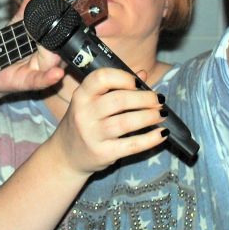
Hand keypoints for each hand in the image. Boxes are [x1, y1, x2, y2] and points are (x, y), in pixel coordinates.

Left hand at [0, 0, 66, 103]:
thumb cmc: (7, 46)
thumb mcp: (18, 22)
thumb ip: (30, 4)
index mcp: (52, 41)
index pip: (65, 29)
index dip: (69, 20)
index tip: (72, 10)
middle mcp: (52, 56)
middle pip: (62, 46)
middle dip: (57, 36)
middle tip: (47, 28)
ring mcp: (41, 70)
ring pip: (53, 61)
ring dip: (51, 55)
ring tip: (44, 46)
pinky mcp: (29, 81)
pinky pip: (41, 80)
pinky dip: (49, 78)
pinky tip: (57, 74)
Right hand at [48, 67, 166, 175]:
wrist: (66, 155)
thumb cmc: (85, 122)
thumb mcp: (92, 102)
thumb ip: (116, 87)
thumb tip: (143, 74)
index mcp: (81, 95)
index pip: (101, 78)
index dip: (123, 77)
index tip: (138, 83)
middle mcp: (83, 113)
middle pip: (119, 100)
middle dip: (145, 99)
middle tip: (159, 100)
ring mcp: (92, 134)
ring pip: (126, 122)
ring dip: (149, 117)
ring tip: (162, 114)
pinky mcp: (103, 153)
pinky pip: (131, 145)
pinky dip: (150, 139)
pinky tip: (162, 133)